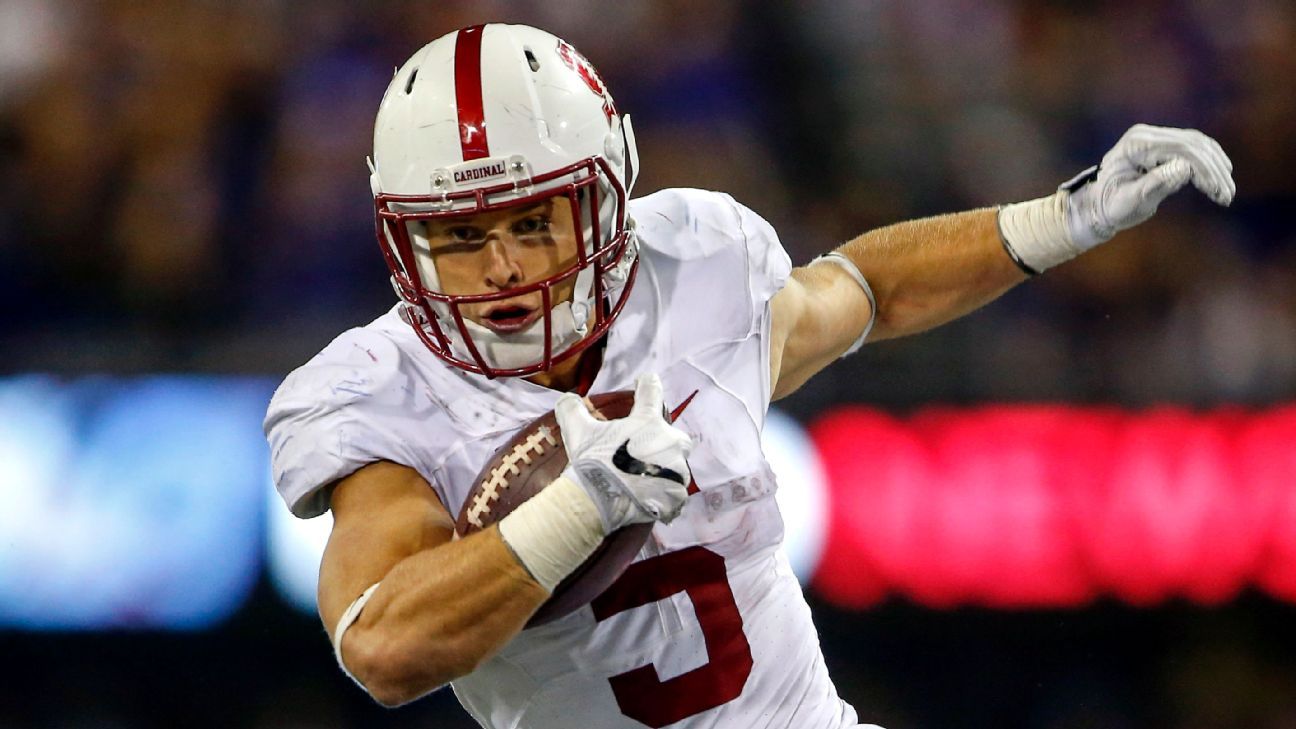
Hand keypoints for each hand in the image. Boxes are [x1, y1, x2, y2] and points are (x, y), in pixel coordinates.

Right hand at [554, 373, 692, 533]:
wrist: (597, 505)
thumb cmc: (591, 463)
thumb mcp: (577, 431)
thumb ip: (572, 409)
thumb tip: (567, 398)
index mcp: (649, 422)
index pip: (652, 392)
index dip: (647, 384)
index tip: (644, 382)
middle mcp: (670, 443)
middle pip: (675, 436)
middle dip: (664, 440)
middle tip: (643, 450)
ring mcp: (677, 472)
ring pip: (677, 467)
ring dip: (664, 470)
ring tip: (643, 479)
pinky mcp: (676, 498)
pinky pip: (674, 493)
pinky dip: (663, 494)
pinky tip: (648, 497)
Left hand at [1065, 124, 1234, 249]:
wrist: (1096, 205)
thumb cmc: (1109, 206)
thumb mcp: (1129, 202)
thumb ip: (1155, 185)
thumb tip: (1184, 169)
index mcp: (1136, 144)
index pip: (1181, 150)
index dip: (1204, 170)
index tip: (1218, 192)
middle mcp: (1146, 134)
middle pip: (1193, 144)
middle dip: (1214, 170)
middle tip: (1226, 196)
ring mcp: (1154, 137)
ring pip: (1197, 144)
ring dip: (1215, 167)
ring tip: (1225, 193)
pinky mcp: (1162, 145)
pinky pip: (1193, 149)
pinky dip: (1208, 164)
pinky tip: (1218, 181)